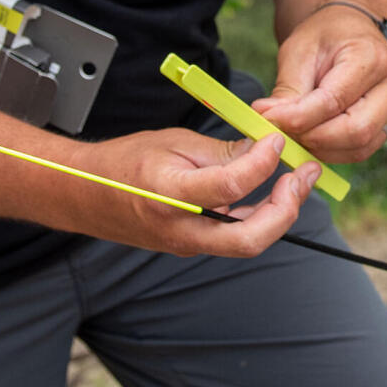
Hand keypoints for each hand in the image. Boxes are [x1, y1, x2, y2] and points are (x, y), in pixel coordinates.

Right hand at [83, 127, 317, 256]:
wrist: (85, 195)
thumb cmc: (126, 162)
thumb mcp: (174, 142)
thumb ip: (222, 152)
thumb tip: (265, 148)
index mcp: (170, 195)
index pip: (230, 183)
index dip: (262, 161)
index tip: (277, 140)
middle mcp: (180, 229)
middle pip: (248, 239)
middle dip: (285, 210)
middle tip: (302, 176)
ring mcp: (187, 244)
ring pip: (246, 243)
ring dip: (278, 214)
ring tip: (296, 180)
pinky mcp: (192, 246)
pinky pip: (234, 238)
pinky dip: (258, 217)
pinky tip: (271, 192)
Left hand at [253, 5, 386, 163]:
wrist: (351, 31)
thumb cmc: (326, 36)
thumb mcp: (300, 51)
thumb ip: (287, 89)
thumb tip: (267, 120)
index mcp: (372, 57)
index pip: (334, 100)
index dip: (298, 117)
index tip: (268, 120)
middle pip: (356, 131)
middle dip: (313, 138)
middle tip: (281, 133)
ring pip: (360, 147)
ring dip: (321, 149)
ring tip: (293, 135)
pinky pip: (361, 151)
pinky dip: (332, 152)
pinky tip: (310, 140)